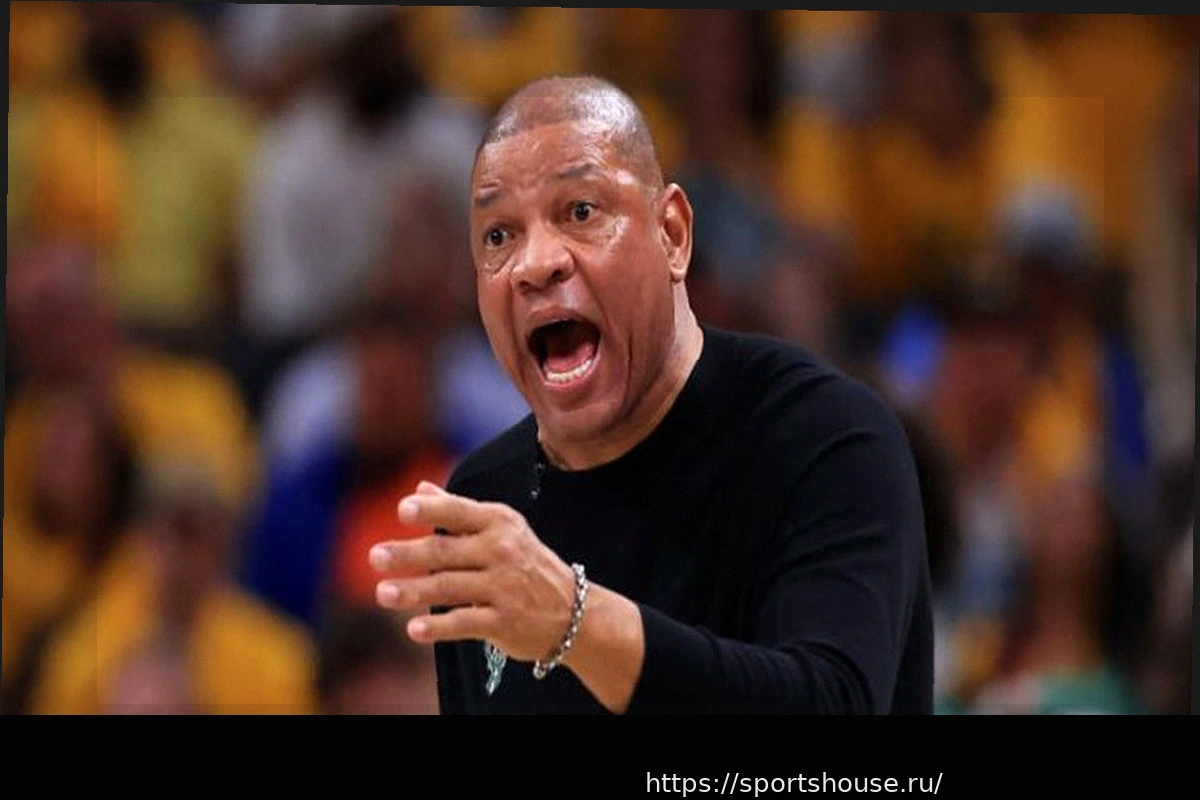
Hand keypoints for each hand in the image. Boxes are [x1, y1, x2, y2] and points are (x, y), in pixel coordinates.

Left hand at [370, 481, 577, 663]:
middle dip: (408, 554)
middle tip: (375, 557)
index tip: (402, 510)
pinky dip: (438, 627)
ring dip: (413, 591)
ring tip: (382, 593)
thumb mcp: (500, 530)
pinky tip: (413, 629)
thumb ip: (457, 511)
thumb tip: (419, 489)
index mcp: (498, 523)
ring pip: (449, 587)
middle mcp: (501, 551)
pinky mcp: (503, 621)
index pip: (459, 512)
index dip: (431, 511)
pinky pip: (465, 623)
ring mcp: (503, 587)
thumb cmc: (524, 563)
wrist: (572, 610)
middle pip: (445, 551)